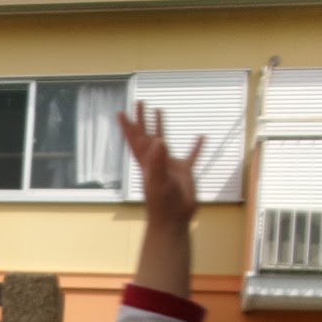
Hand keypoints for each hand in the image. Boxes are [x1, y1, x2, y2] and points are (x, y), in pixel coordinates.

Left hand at [118, 102, 203, 231]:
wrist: (174, 219)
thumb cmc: (162, 202)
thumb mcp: (158, 180)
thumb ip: (158, 161)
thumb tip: (157, 140)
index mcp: (146, 162)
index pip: (135, 139)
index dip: (127, 126)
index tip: (121, 112)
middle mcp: (155, 160)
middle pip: (146, 135)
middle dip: (141, 120)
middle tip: (139, 103)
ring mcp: (169, 165)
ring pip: (163, 141)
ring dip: (160, 127)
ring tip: (159, 111)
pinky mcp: (184, 172)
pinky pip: (191, 155)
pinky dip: (195, 146)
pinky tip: (201, 137)